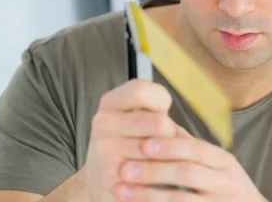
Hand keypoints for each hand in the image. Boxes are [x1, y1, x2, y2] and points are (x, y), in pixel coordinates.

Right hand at [77, 79, 183, 201]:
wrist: (97, 181)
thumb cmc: (127, 144)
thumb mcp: (135, 118)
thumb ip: (155, 110)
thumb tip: (174, 131)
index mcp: (110, 103)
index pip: (141, 91)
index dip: (161, 100)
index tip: (163, 109)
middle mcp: (103, 123)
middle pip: (159, 123)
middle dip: (170, 134)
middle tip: (165, 141)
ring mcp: (105, 150)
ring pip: (159, 150)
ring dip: (168, 157)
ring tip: (159, 159)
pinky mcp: (112, 176)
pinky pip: (152, 173)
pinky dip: (162, 178)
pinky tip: (157, 178)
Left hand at [115, 132, 267, 201]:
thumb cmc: (225, 186)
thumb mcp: (215, 164)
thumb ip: (189, 146)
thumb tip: (161, 121)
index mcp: (225, 162)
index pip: (198, 149)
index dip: (171, 146)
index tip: (144, 144)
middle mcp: (226, 183)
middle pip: (188, 173)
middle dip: (154, 170)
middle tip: (124, 168)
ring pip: (181, 199)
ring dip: (149, 194)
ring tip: (123, 190)